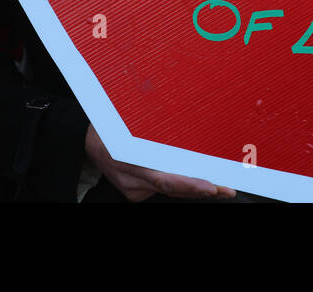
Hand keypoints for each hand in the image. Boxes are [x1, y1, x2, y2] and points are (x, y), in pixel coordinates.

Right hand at [84, 125, 235, 201]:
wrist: (85, 141)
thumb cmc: (108, 123)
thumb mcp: (127, 119)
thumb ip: (151, 128)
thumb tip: (184, 121)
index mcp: (127, 159)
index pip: (163, 178)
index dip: (188, 184)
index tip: (210, 187)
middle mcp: (129, 179)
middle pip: (170, 189)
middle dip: (201, 189)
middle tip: (227, 188)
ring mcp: (131, 189)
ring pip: (168, 190)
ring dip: (193, 187)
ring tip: (220, 184)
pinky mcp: (133, 193)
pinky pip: (160, 188)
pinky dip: (177, 183)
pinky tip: (193, 178)